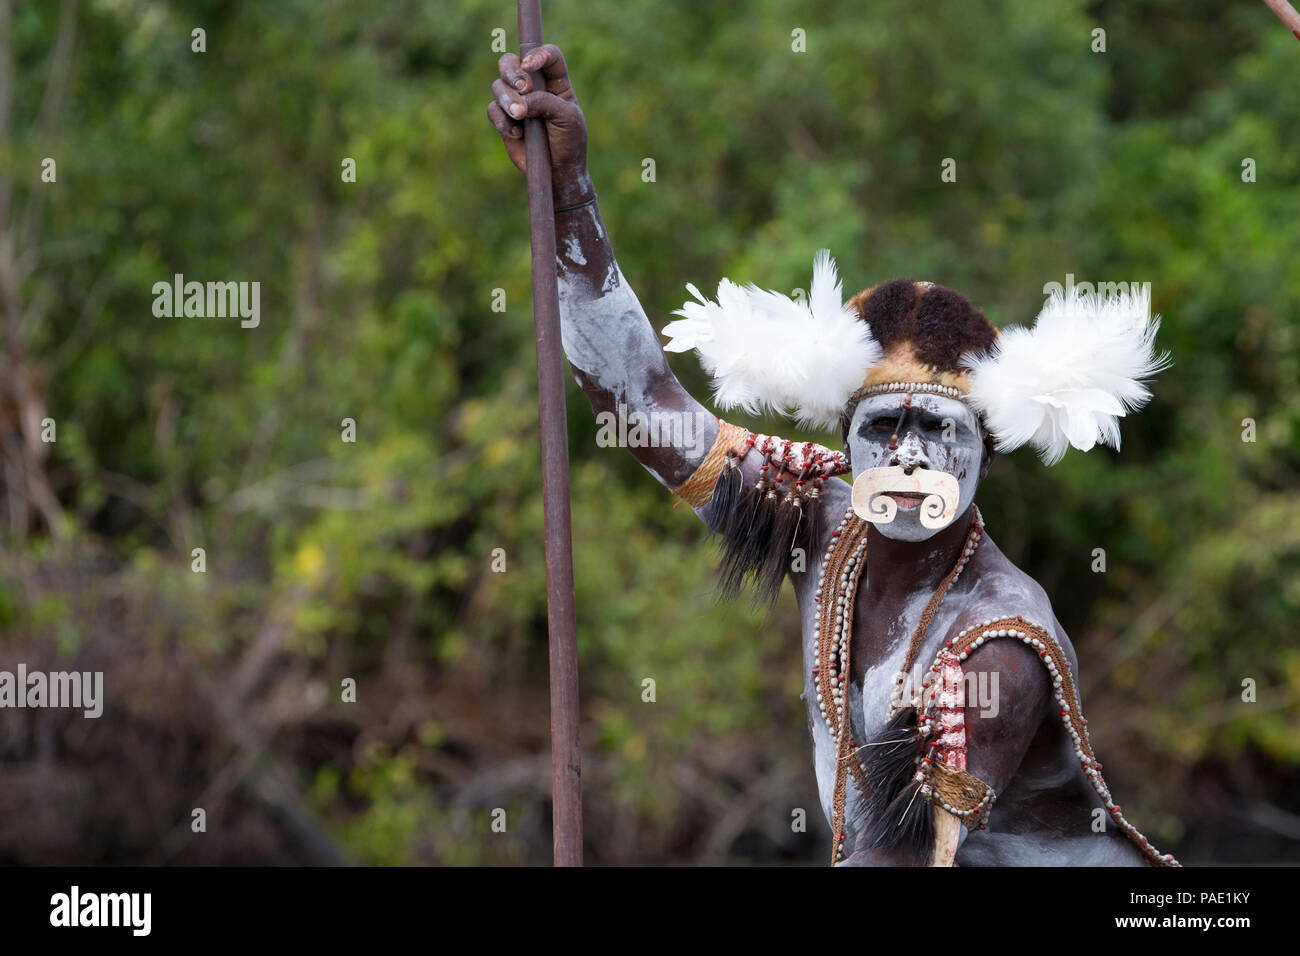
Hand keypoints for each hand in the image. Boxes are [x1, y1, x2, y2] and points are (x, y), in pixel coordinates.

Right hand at [488, 44, 589, 201]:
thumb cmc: (569, 142)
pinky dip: (501, 120)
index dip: (538, 54)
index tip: (531, 66)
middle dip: (513, 72)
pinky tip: (518, 134)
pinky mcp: (503, 119)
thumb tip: (521, 100)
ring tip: (520, 115)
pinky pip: (492, 110)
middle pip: (513, 62)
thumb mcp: (566, 118)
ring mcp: (516, 102)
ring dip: (506, 97)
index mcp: (556, 82)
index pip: (549, 56)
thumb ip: (545, 102)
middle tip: (522, 88)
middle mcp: (534, 87)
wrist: (559, 171)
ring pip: (498, 85)